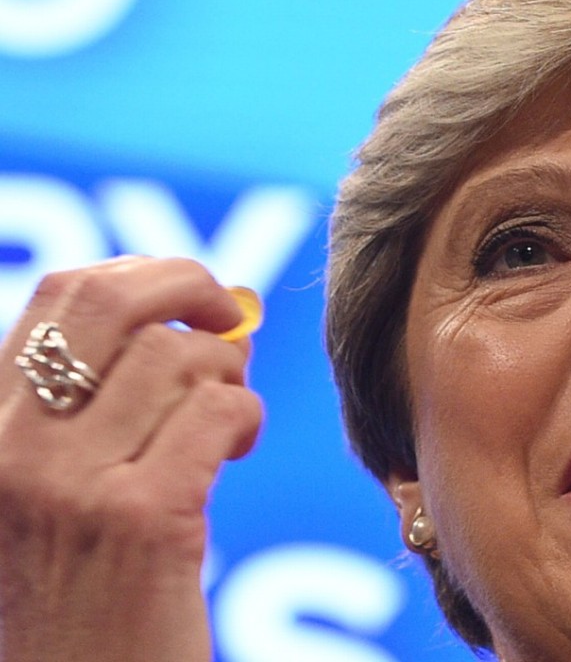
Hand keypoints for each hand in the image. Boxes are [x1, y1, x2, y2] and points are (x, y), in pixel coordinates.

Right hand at [0, 257, 263, 660]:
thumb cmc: (85, 597)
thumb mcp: (64, 491)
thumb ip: (115, 405)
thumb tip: (217, 319)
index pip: (61, 296)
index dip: (143, 275)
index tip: (190, 298)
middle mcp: (9, 449)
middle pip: (112, 300)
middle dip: (190, 286)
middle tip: (229, 317)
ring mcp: (68, 483)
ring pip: (176, 355)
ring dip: (226, 375)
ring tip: (227, 421)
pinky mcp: (139, 519)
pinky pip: (216, 411)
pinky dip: (244, 417)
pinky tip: (237, 448)